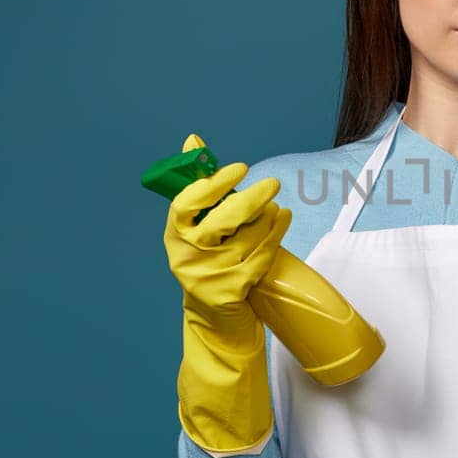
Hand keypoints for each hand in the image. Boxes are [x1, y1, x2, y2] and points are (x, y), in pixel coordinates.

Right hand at [163, 134, 291, 325]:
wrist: (215, 317)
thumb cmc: (210, 259)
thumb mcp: (198, 226)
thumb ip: (199, 185)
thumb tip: (193, 140)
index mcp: (175, 234)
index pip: (187, 202)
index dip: (214, 183)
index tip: (239, 169)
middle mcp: (187, 255)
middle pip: (223, 220)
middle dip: (252, 198)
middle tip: (273, 183)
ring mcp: (209, 276)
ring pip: (248, 237)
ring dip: (268, 217)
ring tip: (276, 207)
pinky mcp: (230, 292)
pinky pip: (261, 256)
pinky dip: (276, 235)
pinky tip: (283, 220)